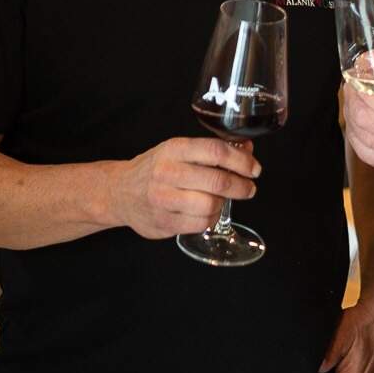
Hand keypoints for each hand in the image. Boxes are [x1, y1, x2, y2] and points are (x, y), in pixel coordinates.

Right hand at [103, 137, 259, 239]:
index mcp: (174, 149)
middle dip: (241, 186)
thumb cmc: (155, 169)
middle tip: (249, 188)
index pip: (216, 151)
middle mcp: (167, 172)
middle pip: (217, 180)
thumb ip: (212, 150)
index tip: (254, 168)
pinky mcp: (163, 222)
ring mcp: (163, 199)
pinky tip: (207, 212)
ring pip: (210, 205)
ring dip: (223, 204)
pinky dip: (210, 219)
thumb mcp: (179, 151)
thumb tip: (247, 148)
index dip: (241, 160)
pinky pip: (200, 224)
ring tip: (222, 200)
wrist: (119, 192)